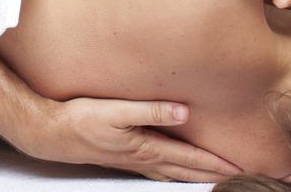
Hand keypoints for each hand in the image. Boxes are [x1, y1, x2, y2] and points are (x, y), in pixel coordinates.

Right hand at [12, 97, 241, 181]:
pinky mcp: (126, 158)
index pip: (188, 159)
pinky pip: (160, 170)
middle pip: (186, 171)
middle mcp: (144, 158)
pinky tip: (178, 172)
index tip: (237, 169)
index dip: (214, 164)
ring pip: (174, 174)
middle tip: (239, 178)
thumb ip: (151, 110)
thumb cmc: (81, 119)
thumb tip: (184, 113)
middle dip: (213, 175)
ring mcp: (134, 161)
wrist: (52, 134)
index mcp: (146, 147)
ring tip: (216, 178)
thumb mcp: (116, 110)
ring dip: (196, 177)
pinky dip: (176, 174)